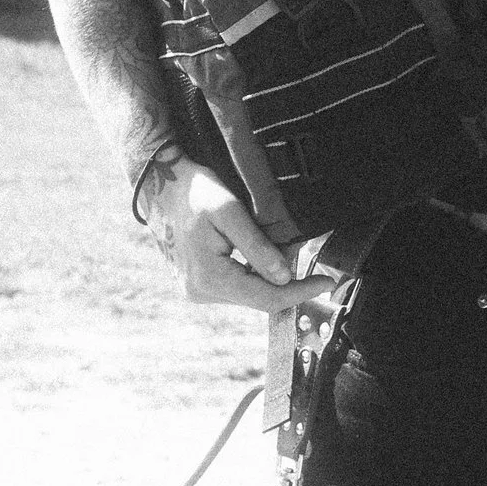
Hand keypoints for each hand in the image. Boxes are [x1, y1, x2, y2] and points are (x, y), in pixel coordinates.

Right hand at [134, 154, 308, 314]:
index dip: (301, 291)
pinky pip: (235, 285)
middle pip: (258, 298)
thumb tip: (284, 276)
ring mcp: (196, 290)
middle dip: (286, 280)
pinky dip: (253, 272)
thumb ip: (256, 246)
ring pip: (248, 292)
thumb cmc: (193, 191)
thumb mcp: (228, 210)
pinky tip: (255, 250)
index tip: (327, 282)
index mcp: (208, 278)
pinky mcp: (197, 284)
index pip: (266, 298)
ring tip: (275, 243)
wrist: (159, 187)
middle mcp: (200, 292)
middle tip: (302, 249)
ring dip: (269, 275)